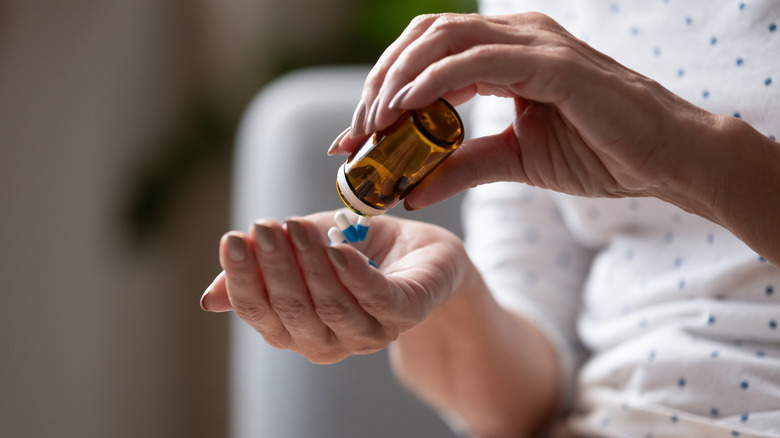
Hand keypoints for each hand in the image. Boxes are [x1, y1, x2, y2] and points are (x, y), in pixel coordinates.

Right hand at [200, 211, 469, 363]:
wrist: (421, 252)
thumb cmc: (357, 251)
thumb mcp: (303, 253)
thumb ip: (264, 270)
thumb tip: (210, 299)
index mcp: (298, 329)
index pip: (261, 313)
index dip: (244, 279)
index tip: (233, 239)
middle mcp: (331, 340)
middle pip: (293, 311)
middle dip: (275, 268)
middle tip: (265, 227)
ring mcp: (370, 331)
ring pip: (331, 306)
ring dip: (310, 266)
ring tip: (296, 227)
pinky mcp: (406, 312)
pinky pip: (377, 300)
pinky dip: (354, 277)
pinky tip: (338, 250)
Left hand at [330, 12, 719, 210]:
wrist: (663, 160)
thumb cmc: (597, 153)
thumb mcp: (512, 163)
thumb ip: (460, 168)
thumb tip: (410, 191)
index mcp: (505, 54)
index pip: (426, 56)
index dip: (383, 90)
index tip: (354, 138)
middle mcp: (515, 36)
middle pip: (422, 40)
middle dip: (379, 84)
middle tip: (354, 133)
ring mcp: (534, 43)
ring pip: (442, 41)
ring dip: (397, 81)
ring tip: (371, 124)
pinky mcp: (552, 63)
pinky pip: (476, 61)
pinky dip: (433, 82)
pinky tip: (404, 109)